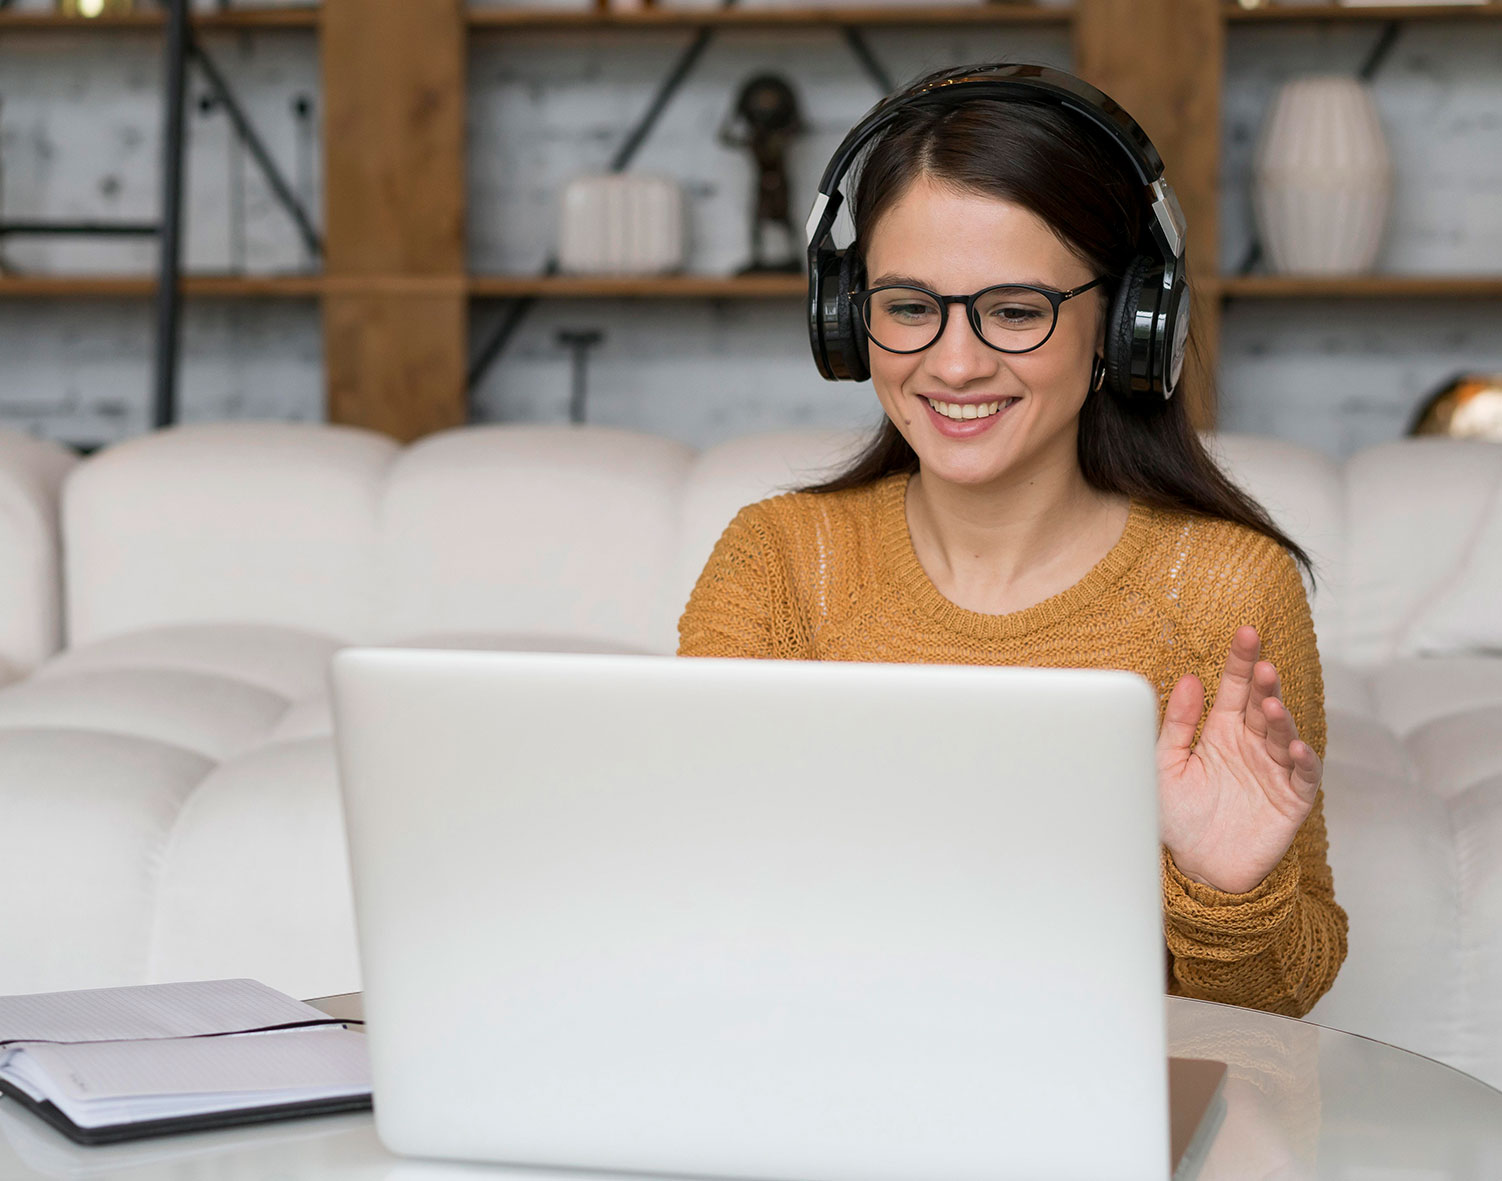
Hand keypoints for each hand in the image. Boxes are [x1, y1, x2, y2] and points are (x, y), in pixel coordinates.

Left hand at [1156, 625, 1322, 894]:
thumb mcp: (1165, 765)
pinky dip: (1302, 759)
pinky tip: (1294, 745)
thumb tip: (1188, 680)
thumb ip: (1177, 724)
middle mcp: (1250, 744)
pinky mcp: (1291, 799)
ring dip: (1279, 717)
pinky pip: (1303, 774)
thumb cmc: (1178, 816)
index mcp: (1220, 731)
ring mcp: (1274, 769)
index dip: (1240, 660)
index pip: (1234, 688)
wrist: (1196, 869)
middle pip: (1261, 704)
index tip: (1245, 631)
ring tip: (1269, 705)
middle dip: (1263, 683)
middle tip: (1261, 665)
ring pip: (1282, 733)